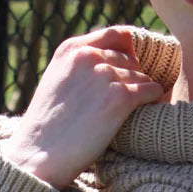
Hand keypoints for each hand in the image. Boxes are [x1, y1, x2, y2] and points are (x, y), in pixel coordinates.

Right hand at [7, 27, 165, 189]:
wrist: (38, 156)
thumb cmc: (47, 129)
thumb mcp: (56, 83)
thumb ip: (80, 67)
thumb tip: (111, 64)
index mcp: (71, 49)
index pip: (116, 35)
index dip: (129, 52)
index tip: (131, 69)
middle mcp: (89, 56)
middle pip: (131, 59)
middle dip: (134, 78)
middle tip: (130, 101)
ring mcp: (105, 75)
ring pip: (142, 76)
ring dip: (142, 93)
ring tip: (134, 111)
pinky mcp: (119, 98)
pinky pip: (151, 90)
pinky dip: (154, 101)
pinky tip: (148, 112)